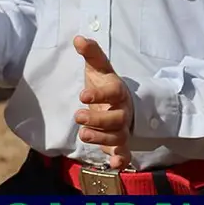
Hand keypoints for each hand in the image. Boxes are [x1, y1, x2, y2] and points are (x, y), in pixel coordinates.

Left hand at [73, 36, 132, 168]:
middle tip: (78, 116)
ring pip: (117, 136)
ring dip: (101, 137)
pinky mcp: (119, 143)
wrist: (118, 101)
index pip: (112, 92)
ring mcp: (121, 128)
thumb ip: (90, 53)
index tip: (82, 95)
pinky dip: (122, 160)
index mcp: (117, 92)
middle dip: (98, 119)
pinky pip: (125, 153)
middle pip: (116, 118)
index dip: (99, 94)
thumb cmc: (105, 84)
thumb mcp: (98, 68)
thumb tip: (78, 38)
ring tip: (83, 134)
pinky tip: (115, 165)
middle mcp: (122, 111)